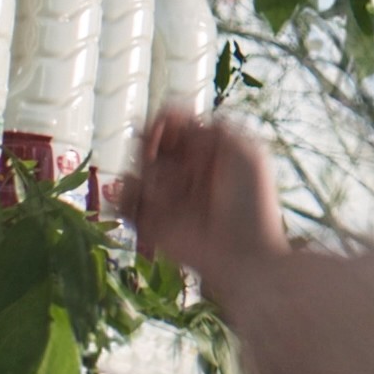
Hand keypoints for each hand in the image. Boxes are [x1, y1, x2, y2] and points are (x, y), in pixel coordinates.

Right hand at [123, 108, 291, 283]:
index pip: (169, 123)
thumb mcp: (246, 151)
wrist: (244, 254)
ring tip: (172, 195)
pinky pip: (122, 200)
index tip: (168, 130)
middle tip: (176, 168)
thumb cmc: (251, 202)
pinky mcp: (149, 221)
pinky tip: (156, 206)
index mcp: (202, 150)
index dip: (165, 123)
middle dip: (152, 147)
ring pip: (133, 168)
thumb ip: (215, 125)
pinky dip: (130, 198)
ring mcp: (163, 196)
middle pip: (145, 142)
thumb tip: (176, 119)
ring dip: (150, 176)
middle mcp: (180, 170)